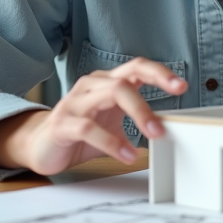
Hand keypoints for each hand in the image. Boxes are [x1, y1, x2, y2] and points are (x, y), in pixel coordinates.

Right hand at [0, 58, 186, 174]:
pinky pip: (88, 128)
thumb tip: (172, 127)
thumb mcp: (114, 123)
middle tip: (164, 127)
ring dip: (136, 116)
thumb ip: (138, 121)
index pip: (136, 67)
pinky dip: (111, 142)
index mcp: (106, 83)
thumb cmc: (81, 132)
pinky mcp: (61, 124)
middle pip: (123, 83)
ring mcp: (74, 103)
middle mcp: (91, 87)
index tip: (182, 86)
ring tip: (154, 137)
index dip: (159, 73)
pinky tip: (126, 154)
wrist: (40, 146)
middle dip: (147, 104)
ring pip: (109, 96)